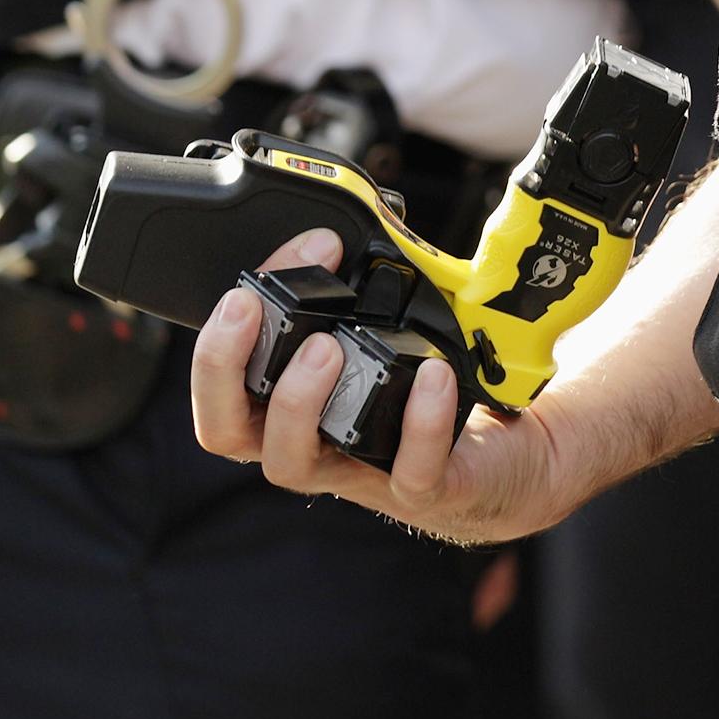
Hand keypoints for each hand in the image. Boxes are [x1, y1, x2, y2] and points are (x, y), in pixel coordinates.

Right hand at [190, 229, 580, 545]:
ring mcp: (357, 471)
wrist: (498, 451)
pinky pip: (410, 468)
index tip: (264, 266)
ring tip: (328, 346)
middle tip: (252, 309)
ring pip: (292, 461)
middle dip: (224, 366)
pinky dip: (418, 420)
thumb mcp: (377, 330)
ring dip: (299, 399)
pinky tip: (431, 375)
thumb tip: (336, 232)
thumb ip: (349, 291)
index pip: (220, 374)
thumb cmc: (418, 390)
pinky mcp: (421, 487)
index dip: (222, 325)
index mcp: (282, 402)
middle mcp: (306, 442)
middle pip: (224, 429)